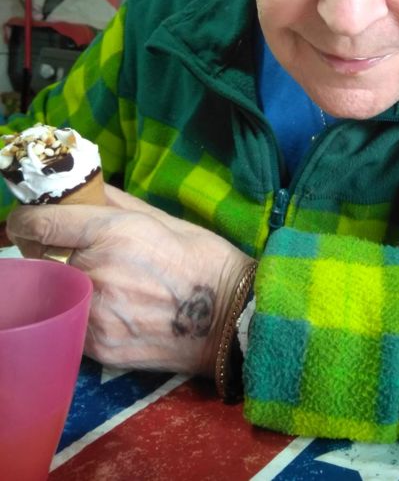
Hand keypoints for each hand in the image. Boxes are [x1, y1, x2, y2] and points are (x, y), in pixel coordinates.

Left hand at [6, 185, 254, 377]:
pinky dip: (80, 312)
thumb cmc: (204, 259)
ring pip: (56, 292)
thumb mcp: (164, 218)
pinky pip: (72, 322)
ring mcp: (94, 314)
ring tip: (97, 279)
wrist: (231, 319)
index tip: (26, 220)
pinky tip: (109, 306)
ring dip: (67, 282)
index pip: (41, 224)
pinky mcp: (98, 348)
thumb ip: (116, 202)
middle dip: (50, 251)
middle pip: (43, 259)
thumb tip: (86, 191)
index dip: (26, 220)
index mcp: (113, 232)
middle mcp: (96, 272)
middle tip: (70, 249)